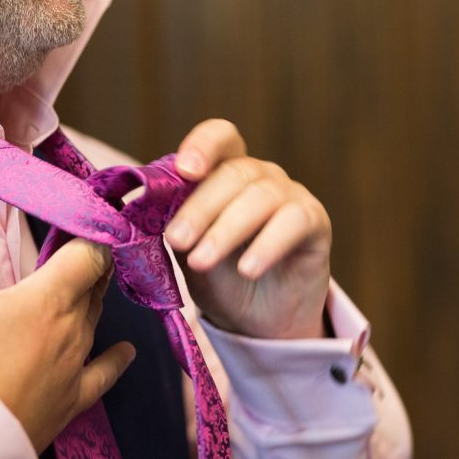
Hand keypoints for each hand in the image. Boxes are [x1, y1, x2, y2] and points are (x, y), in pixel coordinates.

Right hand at [0, 192, 134, 451]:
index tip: (88, 220)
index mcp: (48, 299)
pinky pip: (105, 375)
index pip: (89, 254)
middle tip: (81, 248)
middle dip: (90, 263)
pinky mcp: (72, 399)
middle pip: (95, 284)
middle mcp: (72, 328)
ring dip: (93, 300)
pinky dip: (117, 360)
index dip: (91, 234)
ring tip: (89, 284)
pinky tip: (127, 353)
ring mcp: (76, 365)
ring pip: (96, 320)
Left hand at [164, 120, 330, 339]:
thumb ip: (174, 221)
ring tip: (202, 262)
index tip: (184, 170)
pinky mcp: (315, 221)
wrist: (257, 320)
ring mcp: (290, 194)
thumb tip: (143, 207)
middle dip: (201, 208)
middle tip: (178, 240)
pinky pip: (294, 221)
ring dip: (227, 230)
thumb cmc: (220, 276)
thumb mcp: (189, 249)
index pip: (220, 138)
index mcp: (225, 172)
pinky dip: (268, 244)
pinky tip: (248, 269)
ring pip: (261, 196)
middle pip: (234, 173)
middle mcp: (260, 175)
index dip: (203, 145)